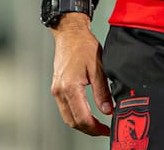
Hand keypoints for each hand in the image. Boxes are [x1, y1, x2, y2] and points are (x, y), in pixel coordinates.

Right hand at [49, 13, 112, 135]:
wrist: (70, 33)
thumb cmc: (83, 45)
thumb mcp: (98, 68)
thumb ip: (102, 92)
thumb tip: (107, 110)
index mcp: (70, 87)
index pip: (82, 117)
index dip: (96, 128)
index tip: (107, 130)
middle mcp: (60, 91)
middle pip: (73, 121)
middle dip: (89, 130)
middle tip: (104, 131)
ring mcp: (56, 90)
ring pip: (67, 117)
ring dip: (82, 124)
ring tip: (97, 125)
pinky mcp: (56, 87)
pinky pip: (65, 108)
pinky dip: (76, 115)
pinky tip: (87, 114)